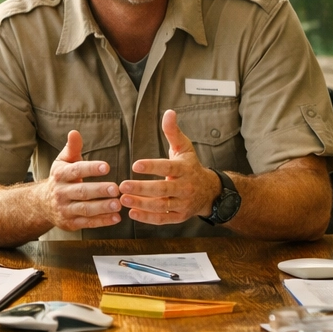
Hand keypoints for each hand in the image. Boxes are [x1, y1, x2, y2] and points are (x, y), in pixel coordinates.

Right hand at [42, 130, 122, 230]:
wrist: (42, 204)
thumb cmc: (61, 178)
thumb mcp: (63, 162)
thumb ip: (72, 148)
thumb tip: (74, 132)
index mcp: (60, 175)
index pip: (76, 170)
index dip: (91, 168)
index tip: (106, 167)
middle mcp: (61, 192)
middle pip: (81, 191)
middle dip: (99, 190)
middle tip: (116, 189)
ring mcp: (65, 209)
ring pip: (85, 209)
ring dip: (102, 208)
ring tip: (118, 204)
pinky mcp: (70, 223)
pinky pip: (87, 223)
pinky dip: (102, 221)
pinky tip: (116, 218)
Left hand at [119, 109, 222, 224]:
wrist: (209, 192)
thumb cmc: (191, 167)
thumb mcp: (184, 148)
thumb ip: (173, 132)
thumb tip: (169, 112)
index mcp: (185, 169)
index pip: (168, 167)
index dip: (152, 167)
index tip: (135, 165)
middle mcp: (185, 187)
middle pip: (163, 189)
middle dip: (142, 188)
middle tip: (123, 185)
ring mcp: (183, 203)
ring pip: (161, 206)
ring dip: (141, 204)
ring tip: (123, 199)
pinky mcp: (179, 216)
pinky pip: (162, 219)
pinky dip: (147, 218)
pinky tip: (132, 213)